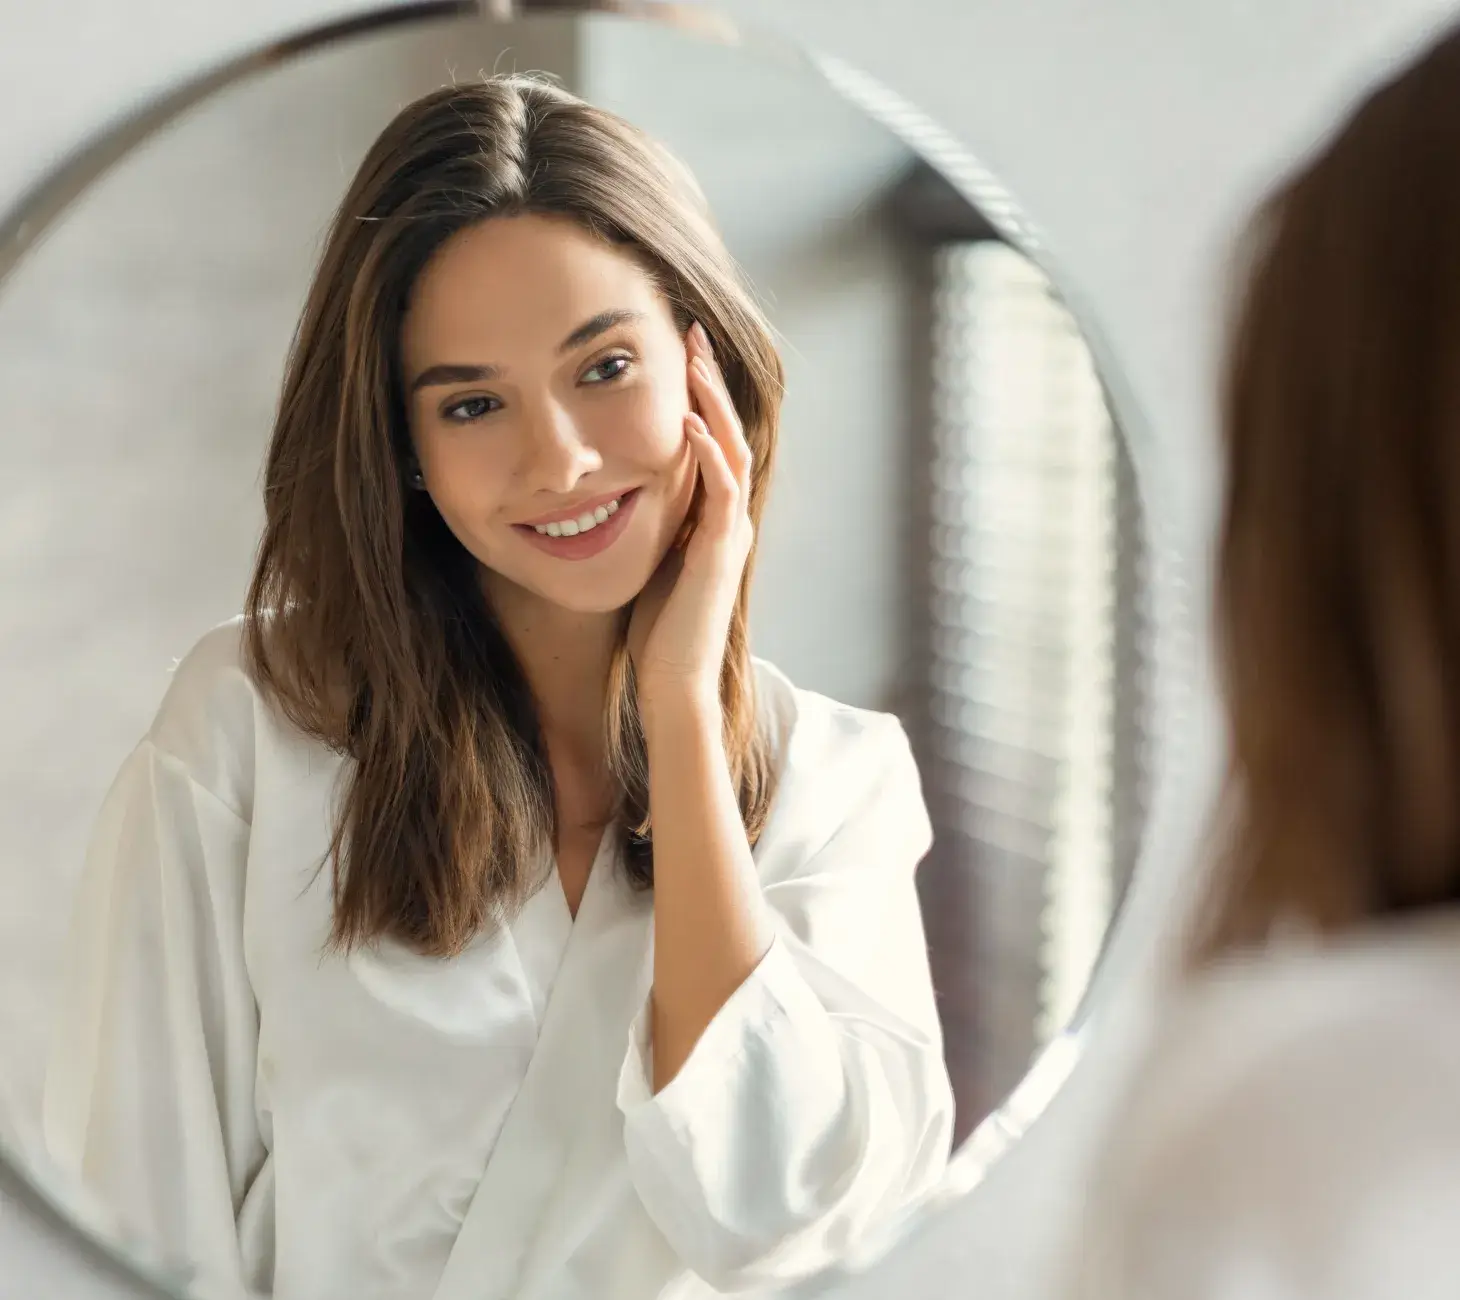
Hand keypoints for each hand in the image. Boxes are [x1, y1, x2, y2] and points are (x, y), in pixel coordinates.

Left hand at [628, 322, 752, 711]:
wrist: (674, 682)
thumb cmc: (658, 630)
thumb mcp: (653, 559)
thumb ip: (653, 524)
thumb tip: (621, 492)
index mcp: (714, 518)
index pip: (713, 440)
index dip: (700, 395)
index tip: (679, 353)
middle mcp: (730, 517)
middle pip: (728, 431)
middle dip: (710, 381)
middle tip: (691, 332)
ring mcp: (730, 532)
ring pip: (731, 448)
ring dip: (712, 402)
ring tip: (694, 359)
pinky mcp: (721, 550)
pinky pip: (721, 488)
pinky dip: (707, 451)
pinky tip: (688, 421)